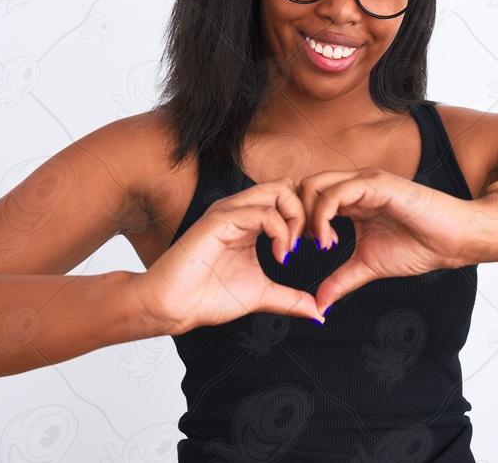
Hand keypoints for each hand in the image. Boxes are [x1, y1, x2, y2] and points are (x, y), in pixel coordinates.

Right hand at [139, 179, 321, 333]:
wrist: (173, 307)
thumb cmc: (208, 298)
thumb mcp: (261, 295)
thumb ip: (290, 298)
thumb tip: (318, 311)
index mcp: (249, 222)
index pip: (289, 198)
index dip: (311, 218)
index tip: (324, 245)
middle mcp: (239, 211)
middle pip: (288, 186)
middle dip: (308, 212)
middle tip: (316, 243)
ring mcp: (229, 212)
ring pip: (278, 190)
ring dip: (296, 218)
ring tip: (295, 249)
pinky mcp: (219, 220)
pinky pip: (261, 212)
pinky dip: (280, 231)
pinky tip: (282, 255)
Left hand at [298, 169, 484, 311]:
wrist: (452, 242)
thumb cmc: (418, 247)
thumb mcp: (368, 266)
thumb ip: (341, 280)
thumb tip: (320, 304)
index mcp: (351, 200)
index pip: (307, 198)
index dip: (294, 223)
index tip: (294, 252)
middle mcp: (354, 185)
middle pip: (303, 187)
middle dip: (292, 217)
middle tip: (296, 248)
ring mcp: (364, 182)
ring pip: (315, 185)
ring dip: (306, 217)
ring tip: (316, 246)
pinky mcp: (376, 184)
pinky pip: (337, 192)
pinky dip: (323, 216)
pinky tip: (329, 241)